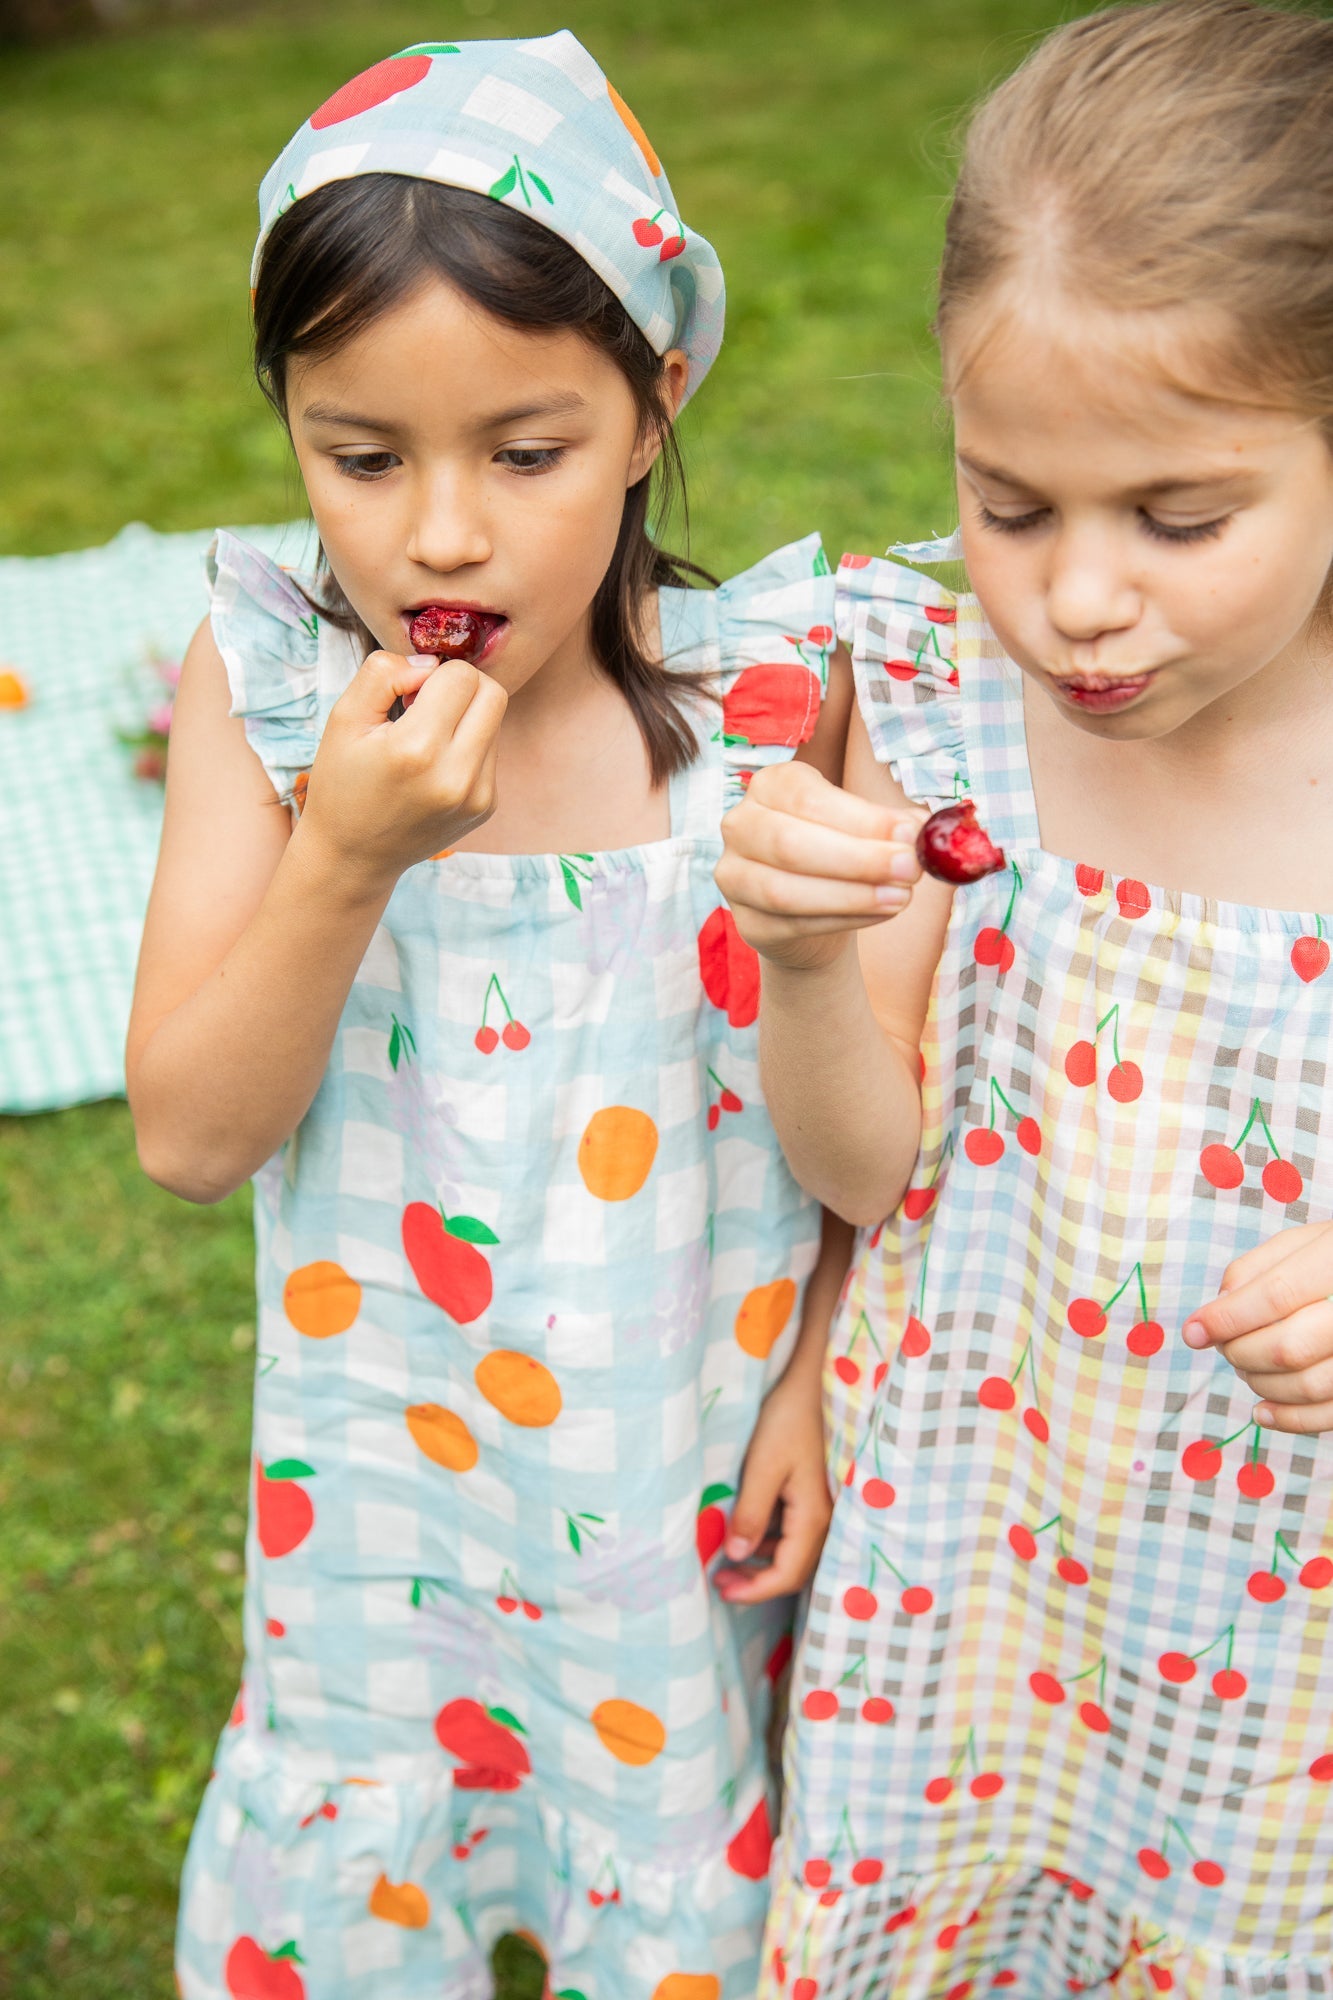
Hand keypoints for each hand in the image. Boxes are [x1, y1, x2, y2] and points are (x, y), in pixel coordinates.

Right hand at [299, 649, 505, 889]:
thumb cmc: (342, 782)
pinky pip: (491, 751)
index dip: (433, 673)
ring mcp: (477, 795)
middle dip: (461, 686)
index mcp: (417, 750)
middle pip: (493, 693)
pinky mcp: (486, 806)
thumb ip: (383, 673)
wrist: (353, 855)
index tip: (407, 696)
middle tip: (426, 706)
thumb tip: (430, 662)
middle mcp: (456, 776)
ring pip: (496, 720)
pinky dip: (468, 745)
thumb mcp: (344, 718)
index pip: (461, 675)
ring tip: (426, 739)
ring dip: (466, 716)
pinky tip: (435, 765)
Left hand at [713, 1371, 832, 1602]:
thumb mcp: (763, 1465)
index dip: (753, 1590)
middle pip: (794, 1569)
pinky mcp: (820, 1492)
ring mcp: (826, 1505)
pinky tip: (752, 1531)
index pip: (786, 1574)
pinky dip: (774, 1540)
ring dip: (764, 1561)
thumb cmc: (790, 1418)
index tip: (721, 1592)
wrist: (817, 1381)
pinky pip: (799, 1531)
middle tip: (720, 1580)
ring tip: (730, 1560)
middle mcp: (827, 1518)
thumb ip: (751, 1513)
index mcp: (813, 1517)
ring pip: (797, 1551)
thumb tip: (737, 1557)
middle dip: (757, 1581)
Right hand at [715, 761, 923, 973]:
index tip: (910, 833)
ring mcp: (734, 877)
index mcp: (770, 786)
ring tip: (900, 897)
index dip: (860, 818)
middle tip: (909, 869)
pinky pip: (794, 924)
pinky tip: (881, 912)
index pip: (808, 798)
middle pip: (790, 844)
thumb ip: (891, 826)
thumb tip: (923, 829)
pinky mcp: (748, 923)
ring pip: (785, 890)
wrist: (814, 909)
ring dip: (851, 895)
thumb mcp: (865, 828)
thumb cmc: (840, 853)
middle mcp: (741, 826)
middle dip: (857, 859)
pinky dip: (844, 920)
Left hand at [1183, 1221, 1332, 1432]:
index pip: (1276, 1295)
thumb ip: (1257, 1267)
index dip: (1227, 1317)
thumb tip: (1219, 1305)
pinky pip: (1331, 1415)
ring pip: (1308, 1385)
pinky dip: (1290, 1420)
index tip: (1193, 1332)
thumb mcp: (1306, 1242)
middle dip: (1240, 1353)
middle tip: (1224, 1347)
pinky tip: (1262, 1411)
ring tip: (1244, 1369)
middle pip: (1288, 1347)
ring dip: (1260, 1384)